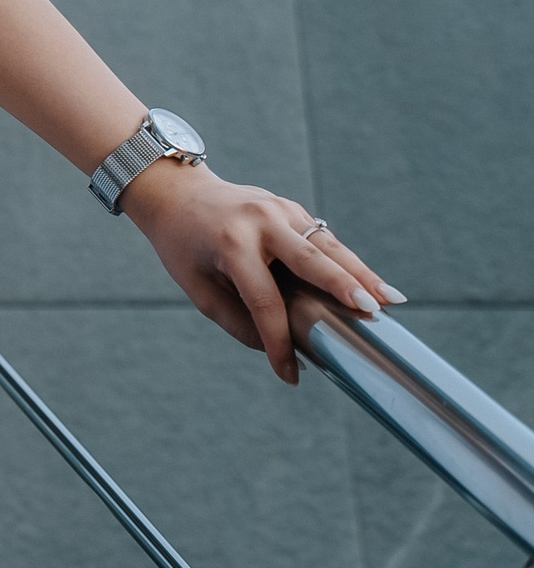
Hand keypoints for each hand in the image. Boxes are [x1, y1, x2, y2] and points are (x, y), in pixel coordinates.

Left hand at [120, 160, 405, 383]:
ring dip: (361, 274)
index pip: (264, 300)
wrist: (176, 193)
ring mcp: (280, 209)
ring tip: (391, 302)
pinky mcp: (292, 208)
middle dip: (343, 287)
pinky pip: (325, 239)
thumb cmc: (183, 246)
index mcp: (230, 243)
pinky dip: (350, 263)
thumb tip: (276, 349)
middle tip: (374, 314)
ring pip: (328, 245)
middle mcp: (260, 221)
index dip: (278, 341)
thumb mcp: (196, 287)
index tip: (288, 374)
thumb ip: (235, 320)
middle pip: (310, 259)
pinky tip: (374, 286)